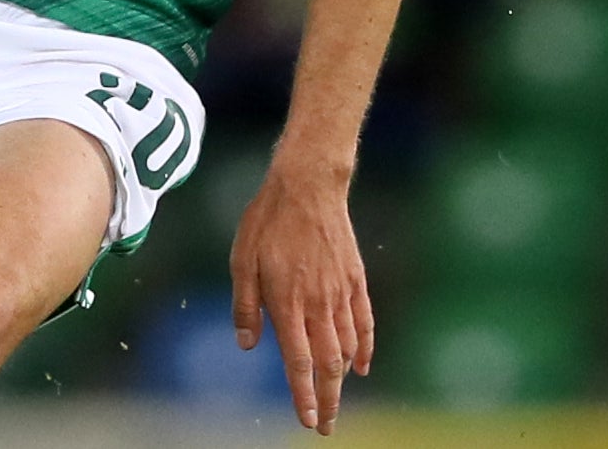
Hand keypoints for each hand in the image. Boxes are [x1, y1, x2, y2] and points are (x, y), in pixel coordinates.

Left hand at [230, 164, 373, 435]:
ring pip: (347, 346)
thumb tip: (248, 344)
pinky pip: (364, 320)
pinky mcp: (355, 277)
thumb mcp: (242, 258)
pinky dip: (365, 347)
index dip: (303, 394)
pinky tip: (362, 365)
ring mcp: (340, 291)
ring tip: (336, 399)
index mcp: (288, 301)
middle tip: (327, 426)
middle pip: (328, 363)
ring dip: (342, 378)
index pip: (299, 361)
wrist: (308, 183)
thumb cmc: (268, 219)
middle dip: (328, 399)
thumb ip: (245, 305)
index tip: (308, 420)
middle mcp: (318, 302)